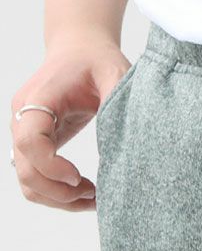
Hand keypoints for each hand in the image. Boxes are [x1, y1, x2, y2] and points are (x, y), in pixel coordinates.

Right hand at [10, 30, 130, 210]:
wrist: (80, 51)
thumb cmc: (97, 61)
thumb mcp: (114, 73)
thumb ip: (118, 99)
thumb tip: (129, 136)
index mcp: (38, 99)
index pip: (30, 141)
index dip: (52, 167)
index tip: (82, 177)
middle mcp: (23, 118)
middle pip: (25, 169)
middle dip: (59, 191)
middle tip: (95, 194)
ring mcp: (25, 134)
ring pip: (27, 182)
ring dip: (58, 199)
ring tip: (94, 197)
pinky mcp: (36, 145)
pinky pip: (36, 179)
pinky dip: (57, 193)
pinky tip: (86, 192)